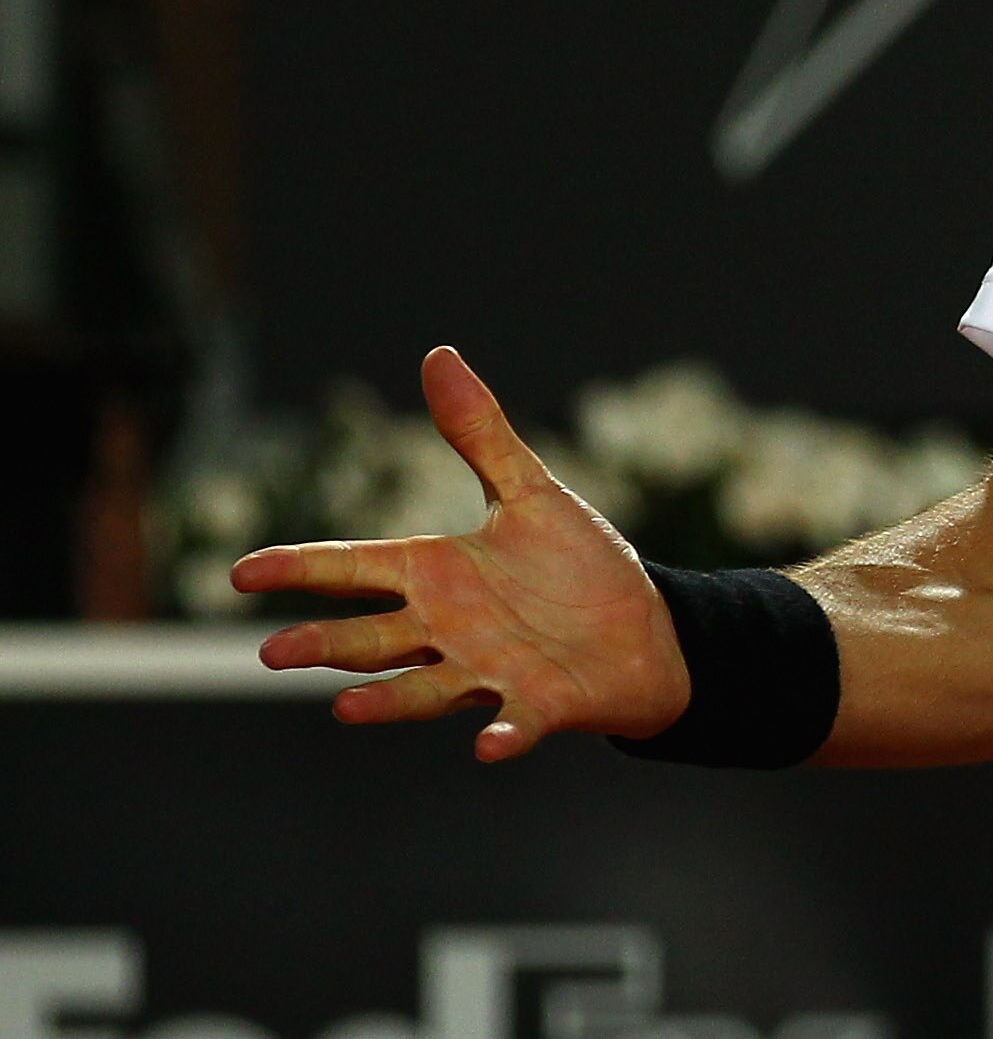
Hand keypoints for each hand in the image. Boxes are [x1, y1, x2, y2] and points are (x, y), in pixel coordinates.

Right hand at [232, 347, 690, 760]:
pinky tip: (489, 745)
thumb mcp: (529, 493)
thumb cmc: (577, 567)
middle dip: (325, 644)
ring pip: (424, 688)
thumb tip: (438, 355)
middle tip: (272, 651)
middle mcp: (450, 630)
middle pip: (373, 638)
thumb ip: (480, 434)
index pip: (355, 569)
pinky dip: (503, 735)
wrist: (646, 630)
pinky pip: (516, 723)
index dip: (300, 570)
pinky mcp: (541, 704)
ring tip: (343, 708)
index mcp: (439, 575)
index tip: (240, 570)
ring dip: (387, 700)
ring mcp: (490, 672)